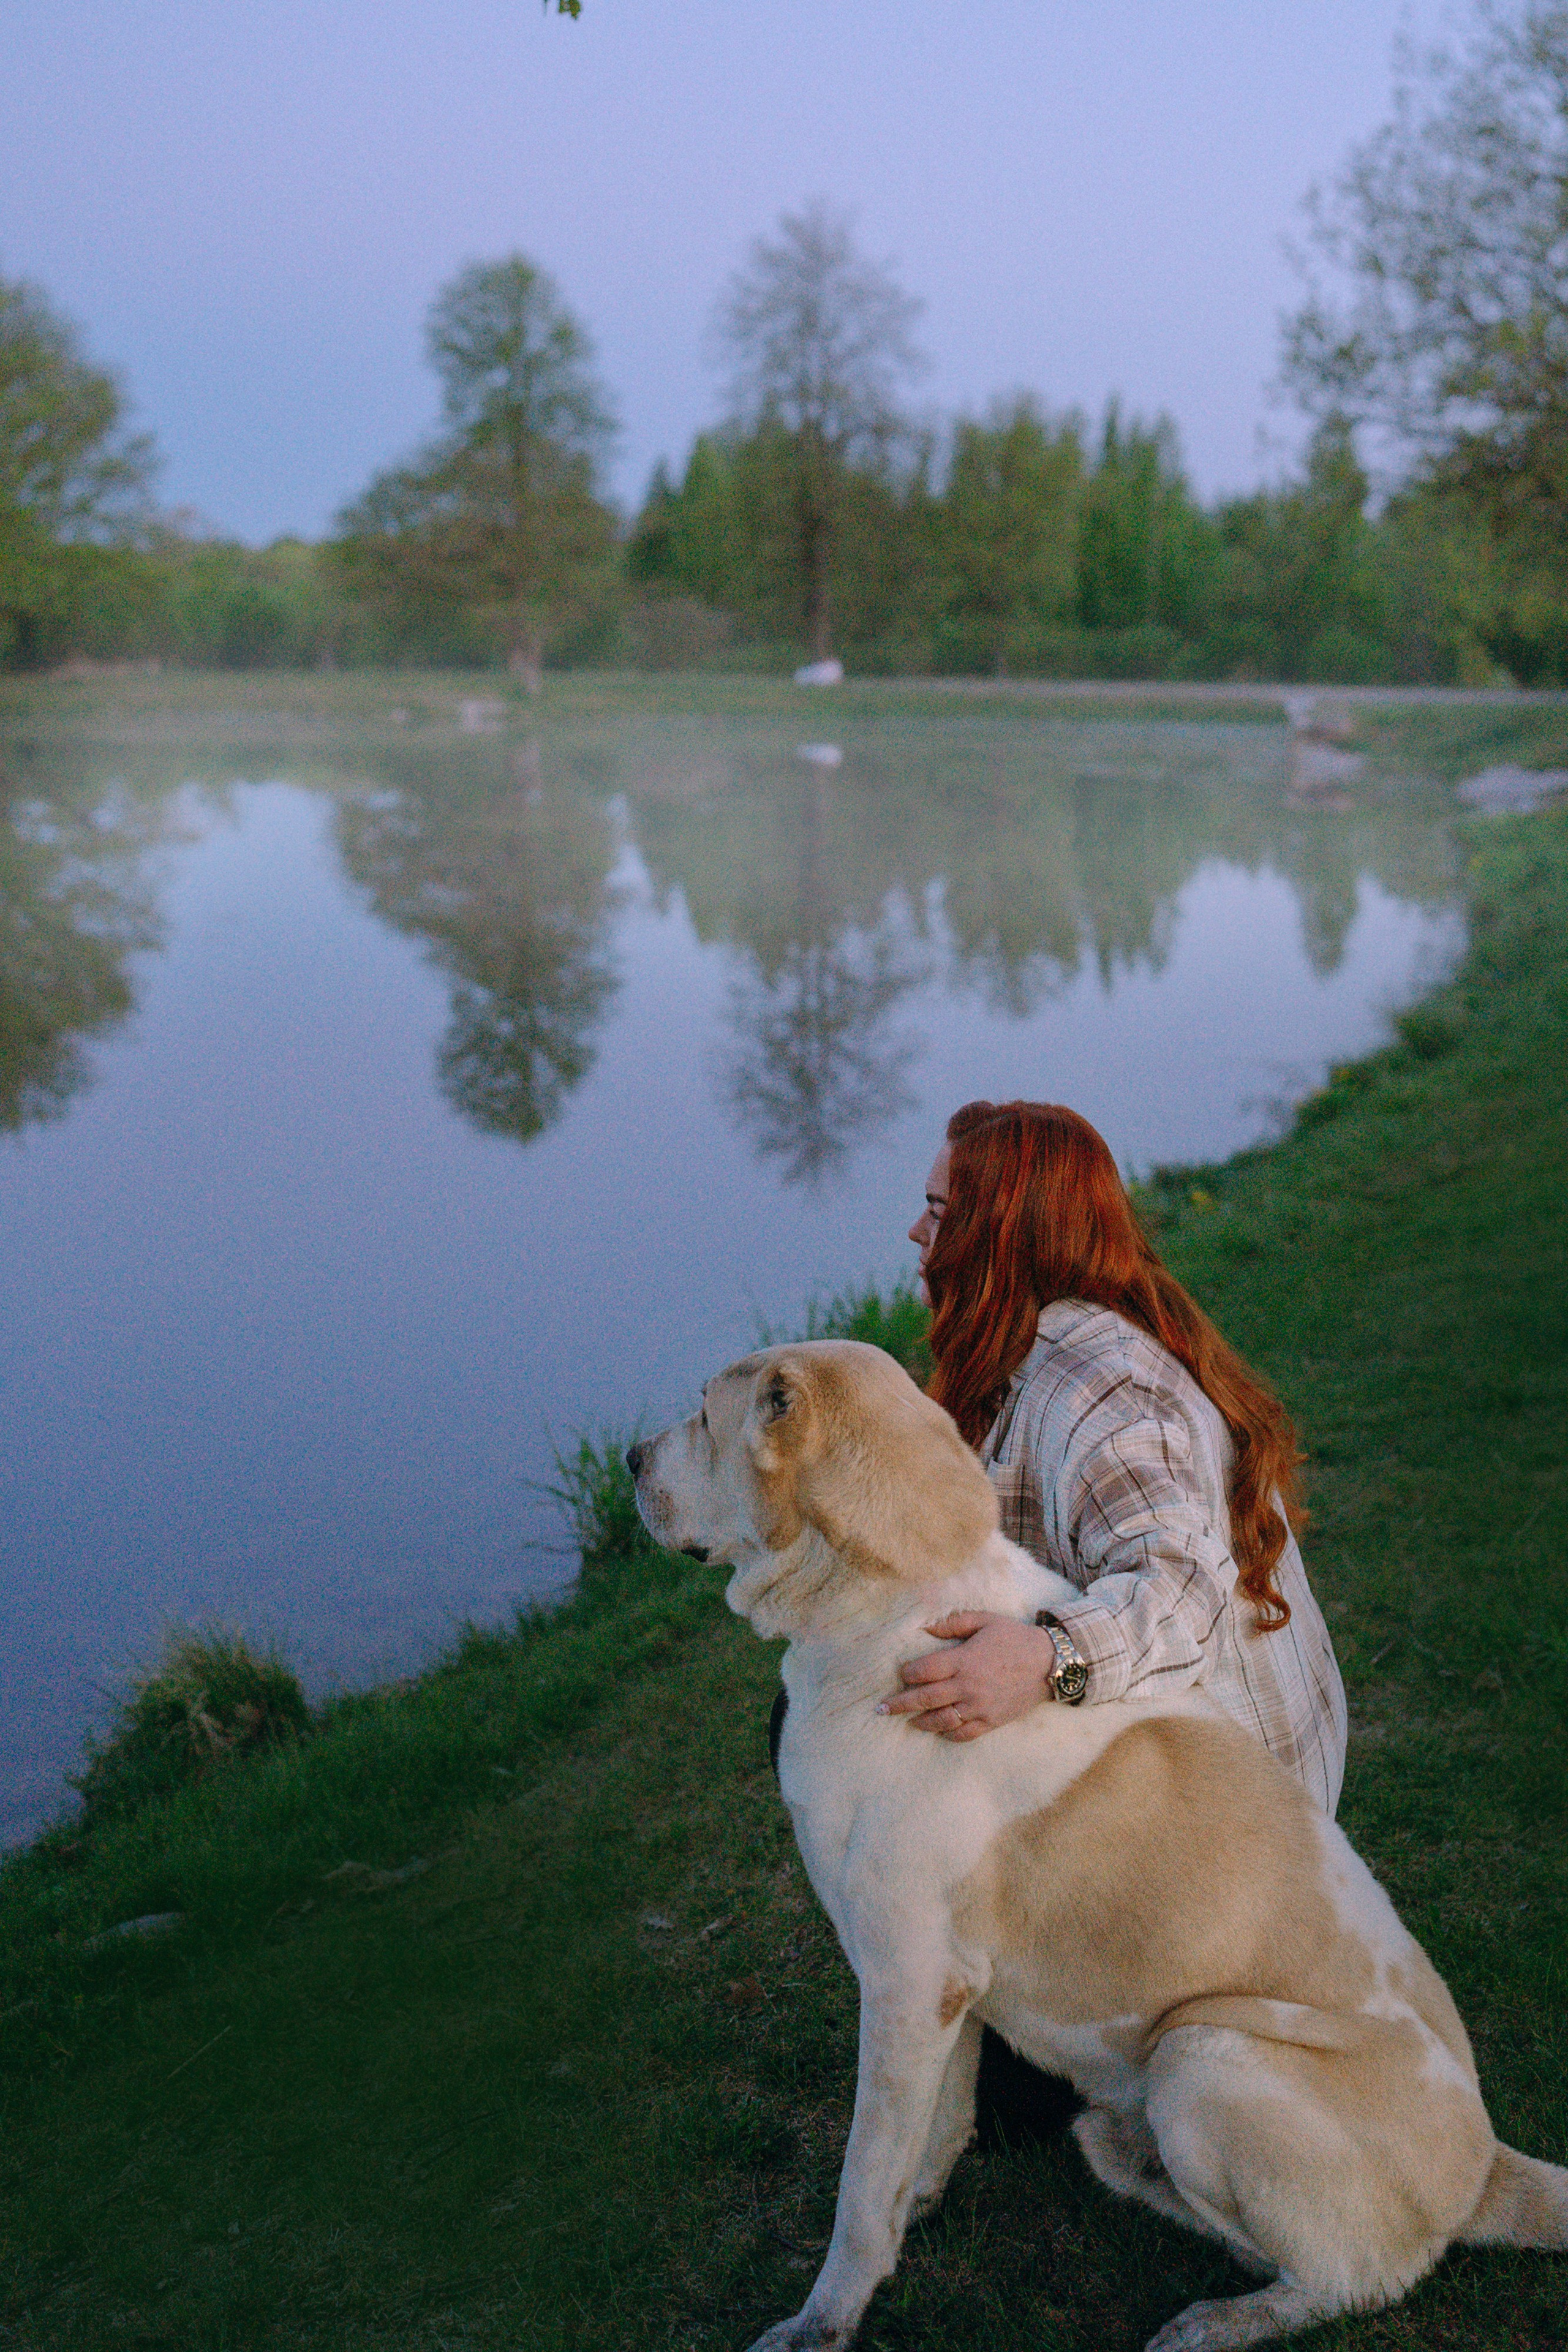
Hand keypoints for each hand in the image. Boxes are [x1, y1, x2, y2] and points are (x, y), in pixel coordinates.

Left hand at [880, 1612, 1057, 1741]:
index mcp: (964, 1660)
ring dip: (920, 1721)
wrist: (1049, 1663)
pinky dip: (948, 1734)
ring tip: (907, 1721)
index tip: (900, 1674)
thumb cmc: (1014, 1638)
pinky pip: (964, 1733)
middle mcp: (968, 1686)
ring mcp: (980, 1707)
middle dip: (900, 1704)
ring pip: (942, 1720)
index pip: (925, 1670)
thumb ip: (953, 1623)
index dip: (908, 1674)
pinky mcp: (991, 1721)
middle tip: (881, 1709)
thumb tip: (925, 1627)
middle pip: (926, 1698)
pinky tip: (938, 1731)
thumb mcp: (984, 1620)